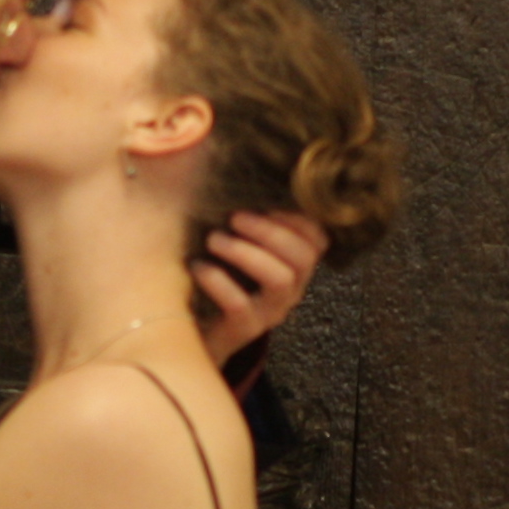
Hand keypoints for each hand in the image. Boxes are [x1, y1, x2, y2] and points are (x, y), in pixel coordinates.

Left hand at [195, 209, 327, 361]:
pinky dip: (217, 280)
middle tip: (234, 217)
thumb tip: (238, 176)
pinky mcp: (243, 330)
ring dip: (246, 252)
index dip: (298, 218)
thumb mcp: (234, 246)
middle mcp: (289, 291)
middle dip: (269, 231)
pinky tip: (198, 266)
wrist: (190, 333)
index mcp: (293, 268)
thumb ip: (245, 221)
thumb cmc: (212, 277)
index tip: (264, 203)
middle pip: (303, 258)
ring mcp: (269, 313)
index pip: (318, 241)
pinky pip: (239, 304)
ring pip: (280, 279)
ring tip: (214, 239)